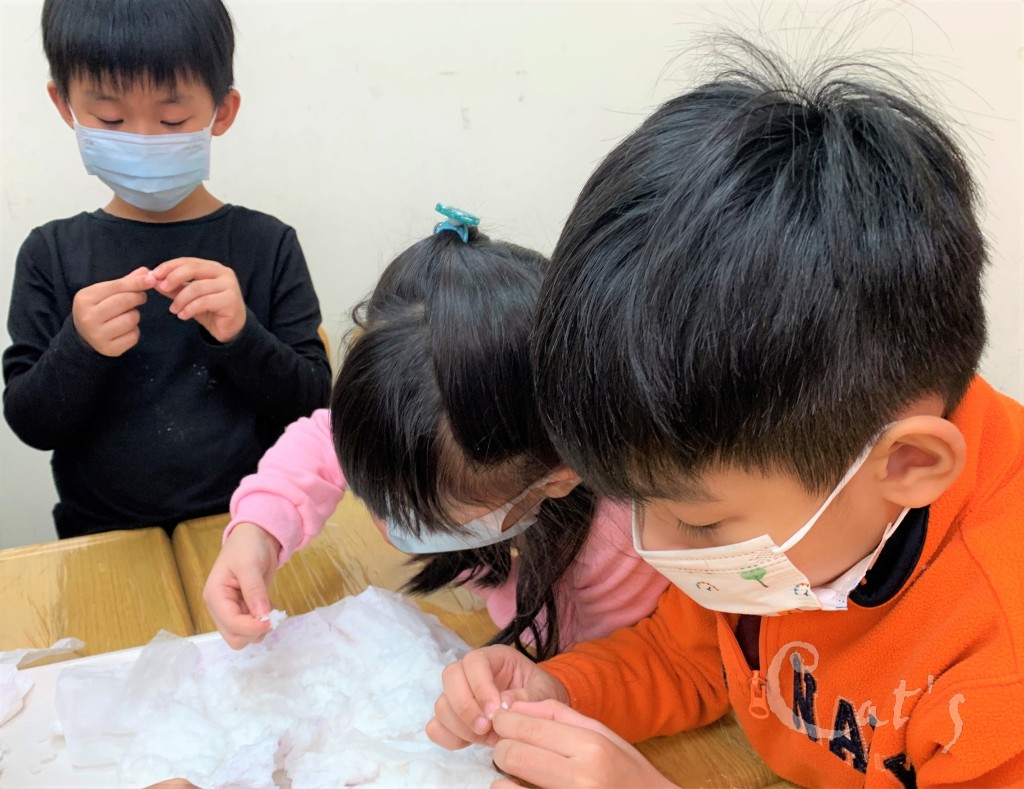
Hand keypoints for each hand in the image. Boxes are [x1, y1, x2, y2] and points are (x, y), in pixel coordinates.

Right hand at [71, 267, 149, 355]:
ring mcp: (98, 335)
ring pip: (131, 319)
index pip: (116, 286)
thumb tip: (147, 272)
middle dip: (137, 297)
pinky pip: (134, 336)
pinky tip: (125, 329)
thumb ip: (124, 282)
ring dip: (135, 315)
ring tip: (127, 315)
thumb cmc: (97, 308)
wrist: (83, 335)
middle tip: (140, 297)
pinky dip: (134, 331)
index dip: (136, 282)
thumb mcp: (104, 292)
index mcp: (84, 299)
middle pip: (125, 301)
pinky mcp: (110, 349)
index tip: (150, 280)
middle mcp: (88, 317)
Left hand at [147, 257, 245, 341]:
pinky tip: (183, 316)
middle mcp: (223, 273)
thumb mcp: (189, 297)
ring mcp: (229, 286)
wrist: (230, 329)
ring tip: (173, 310)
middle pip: (194, 269)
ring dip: (180, 299)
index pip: (189, 261)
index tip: (154, 275)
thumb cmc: (210, 310)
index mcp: (213, 268)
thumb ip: (175, 287)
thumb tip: (154, 280)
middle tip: (162, 288)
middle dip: (174, 277)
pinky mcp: (231, 300)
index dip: (170, 266)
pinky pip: (204, 302)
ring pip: (197, 287)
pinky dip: (190, 309)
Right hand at [203, 522, 280, 648]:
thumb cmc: (248, 546)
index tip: (271, 618)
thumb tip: (261, 615)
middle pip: (235, 638)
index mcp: (215, 596)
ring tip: (268, 605)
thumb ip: (254, 590)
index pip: (230, 624)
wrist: (256, 537)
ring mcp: (232, 611)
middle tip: (270, 613)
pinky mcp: (244, 611)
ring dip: (260, 628)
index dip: (251, 626)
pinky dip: (264, 622)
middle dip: (254, 631)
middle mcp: (220, 608)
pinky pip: (253, 628)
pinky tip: (267, 604)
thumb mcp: (250, 564)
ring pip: (245, 637)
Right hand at [426, 645, 568, 749]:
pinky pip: (437, 726)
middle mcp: (471, 672)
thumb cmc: (542, 695)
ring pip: (442, 703)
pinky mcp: (455, 719)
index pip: (475, 661)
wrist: (539, 713)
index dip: (480, 686)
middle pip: (450, 676)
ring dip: (459, 725)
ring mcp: (460, 695)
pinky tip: (469, 743)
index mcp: (495, 658)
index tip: (494, 711)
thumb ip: (526, 697)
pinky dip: (448, 737)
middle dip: (465, 706)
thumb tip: (502, 706)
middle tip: (485, 727)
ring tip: (485, 736)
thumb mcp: (544, 693)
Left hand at [490, 700, 675, 788]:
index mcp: (591, 747)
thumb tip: (514, 707)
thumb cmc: (627, 772)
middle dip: (503, 747)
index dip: (503, 722)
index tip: (501, 721)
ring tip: (517, 770)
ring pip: (505, 786)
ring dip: (503, 774)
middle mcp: (581, 777)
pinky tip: (518, 787)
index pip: (528, 728)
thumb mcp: (602, 734)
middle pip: (511, 754)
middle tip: (510, 746)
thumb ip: (557, 715)